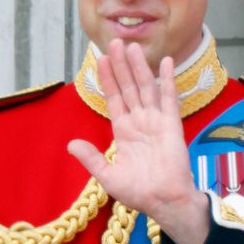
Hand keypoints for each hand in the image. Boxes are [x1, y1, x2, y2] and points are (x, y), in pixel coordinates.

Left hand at [68, 40, 209, 243]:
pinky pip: (169, 98)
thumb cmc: (138, 193)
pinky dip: (168, 80)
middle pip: (128, 87)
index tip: (101, 59)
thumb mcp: (107, 176)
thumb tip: (71, 144)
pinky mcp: (172, 125)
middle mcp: (139, 122)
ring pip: (145, 87)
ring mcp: (156, 121)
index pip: (114, 99)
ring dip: (139, 67)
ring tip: (132, 46)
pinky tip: (166, 62)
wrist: (164, 201)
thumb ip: (91, 158)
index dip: (108, 79)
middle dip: (121, 65)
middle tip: (115, 42)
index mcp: (124, 132)